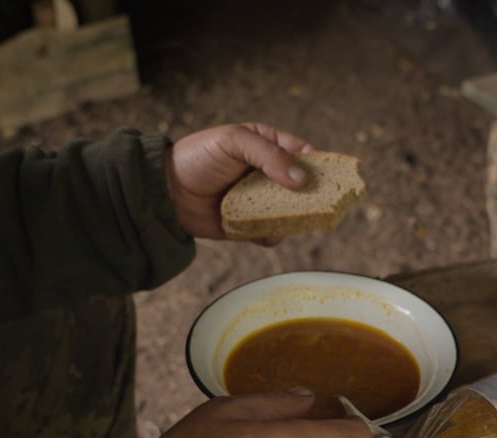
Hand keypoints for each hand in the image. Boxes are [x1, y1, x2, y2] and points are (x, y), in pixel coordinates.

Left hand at [166, 122, 314, 242]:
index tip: (331, 176)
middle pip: (302, 186)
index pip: (302, 153)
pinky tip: (267, 233)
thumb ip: (269, 156)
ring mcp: (259, 200)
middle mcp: (267, 174)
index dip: (318, 164)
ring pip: (291, 212)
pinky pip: (272, 232)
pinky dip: (273, 234)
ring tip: (291, 219)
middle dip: (313, 196)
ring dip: (295, 218)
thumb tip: (302, 180)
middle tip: (322, 205)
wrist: (165, 191)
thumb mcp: (234, 142)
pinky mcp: (249, 224)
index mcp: (266, 146)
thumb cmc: (198, 157)